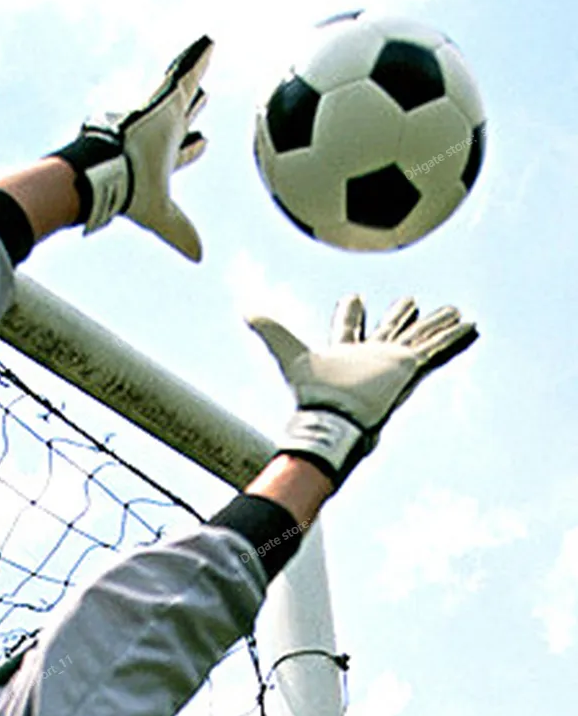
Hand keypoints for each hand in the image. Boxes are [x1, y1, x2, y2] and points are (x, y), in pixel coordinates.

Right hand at [52, 36, 212, 260]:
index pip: (179, 154)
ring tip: (208, 52)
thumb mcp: (163, 216)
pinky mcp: (162, 99)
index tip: (204, 141)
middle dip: (191, 108)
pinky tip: (211, 40)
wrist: (111, 169)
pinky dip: (198, 58)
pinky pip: (185, 72)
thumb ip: (180, 233)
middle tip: (204, 95)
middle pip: (181, 117)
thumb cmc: (132, 193)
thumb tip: (199, 258)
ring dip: (193, 74)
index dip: (191, 150)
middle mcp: (160, 135)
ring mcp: (160, 116)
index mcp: (160, 160)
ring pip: (181, 90)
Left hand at [248, 295, 478, 486]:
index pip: (349, 328)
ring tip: (454, 310)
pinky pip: (436, 350)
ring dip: (435, 324)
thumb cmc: (312, 393)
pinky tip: (471, 326)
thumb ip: (270, 332)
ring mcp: (391, 363)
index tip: (354, 297)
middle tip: (410, 301)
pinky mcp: (408, 368)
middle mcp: (370, 357)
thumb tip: (244, 311)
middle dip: (399, 317)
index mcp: (345, 353)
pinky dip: (452, 339)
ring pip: (418, 337)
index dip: (350, 313)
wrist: (333, 419)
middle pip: (388, 331)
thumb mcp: (290, 353)